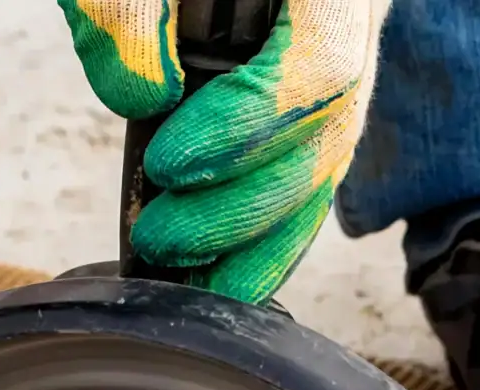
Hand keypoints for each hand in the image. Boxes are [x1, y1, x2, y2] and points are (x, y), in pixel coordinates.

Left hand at [57, 0, 385, 301]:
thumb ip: (124, 5)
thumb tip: (139, 97)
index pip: (322, 67)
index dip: (248, 130)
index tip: (169, 163)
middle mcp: (355, 11)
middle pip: (332, 132)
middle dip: (245, 206)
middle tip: (160, 235)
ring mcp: (345, 48)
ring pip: (330, 162)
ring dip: (260, 237)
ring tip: (187, 273)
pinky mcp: (314, 85)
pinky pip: (310, 166)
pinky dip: (268, 227)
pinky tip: (220, 266)